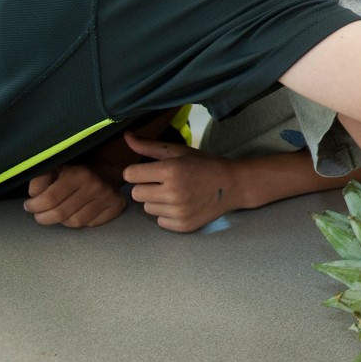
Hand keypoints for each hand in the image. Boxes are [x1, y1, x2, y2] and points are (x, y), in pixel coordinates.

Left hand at [23, 165, 126, 227]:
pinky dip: (81, 222)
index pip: (49, 199)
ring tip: (60, 213)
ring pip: (75, 222)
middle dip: (44, 217)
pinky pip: (91, 224)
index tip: (29, 206)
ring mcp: (108, 197)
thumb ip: (39, 181)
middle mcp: (95, 185)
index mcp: (78, 174)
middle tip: (39, 215)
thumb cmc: (72, 174)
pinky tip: (78, 213)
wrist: (103, 171)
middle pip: (61, 214)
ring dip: (63, 221)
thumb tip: (34, 196)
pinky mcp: (117, 206)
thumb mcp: (53, 170)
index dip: (34, 206)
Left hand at [122, 134, 240, 231]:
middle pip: (136, 193)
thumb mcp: (179, 151)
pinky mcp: (183, 225)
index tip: (150, 171)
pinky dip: (168, 214)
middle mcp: (173, 192)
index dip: (138, 171)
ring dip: (157, 201)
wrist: (234, 185)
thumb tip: (126, 136)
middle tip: (165, 182)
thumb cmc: (204, 164)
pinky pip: (160, 221)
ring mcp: (178, 211)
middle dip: (146, 187)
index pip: (130, 174)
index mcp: (170, 170)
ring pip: (147, 208)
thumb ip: (149, 146)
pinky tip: (183, 205)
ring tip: (177, 193)